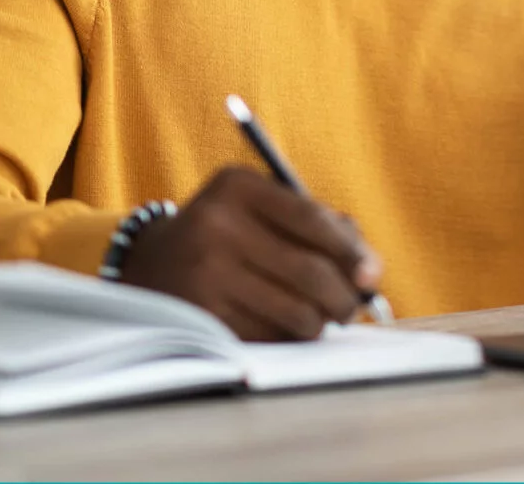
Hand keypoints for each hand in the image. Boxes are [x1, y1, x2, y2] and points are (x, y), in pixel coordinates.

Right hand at [116, 166, 382, 341]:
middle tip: (351, 307)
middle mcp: (216, 225)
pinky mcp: (204, 315)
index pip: (311, 219)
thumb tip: (369, 272)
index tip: (371, 276)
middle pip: (310, 272)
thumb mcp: (260, 208)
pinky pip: (272, 336)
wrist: (153, 263)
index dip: (350, 251)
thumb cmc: (229, 234)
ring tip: (319, 318)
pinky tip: (283, 327)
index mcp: (236, 186)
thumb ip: (319, 225)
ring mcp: (206, 273)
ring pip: (297, 312)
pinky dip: (289, 337)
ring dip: (320, 322)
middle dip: (344, 297)